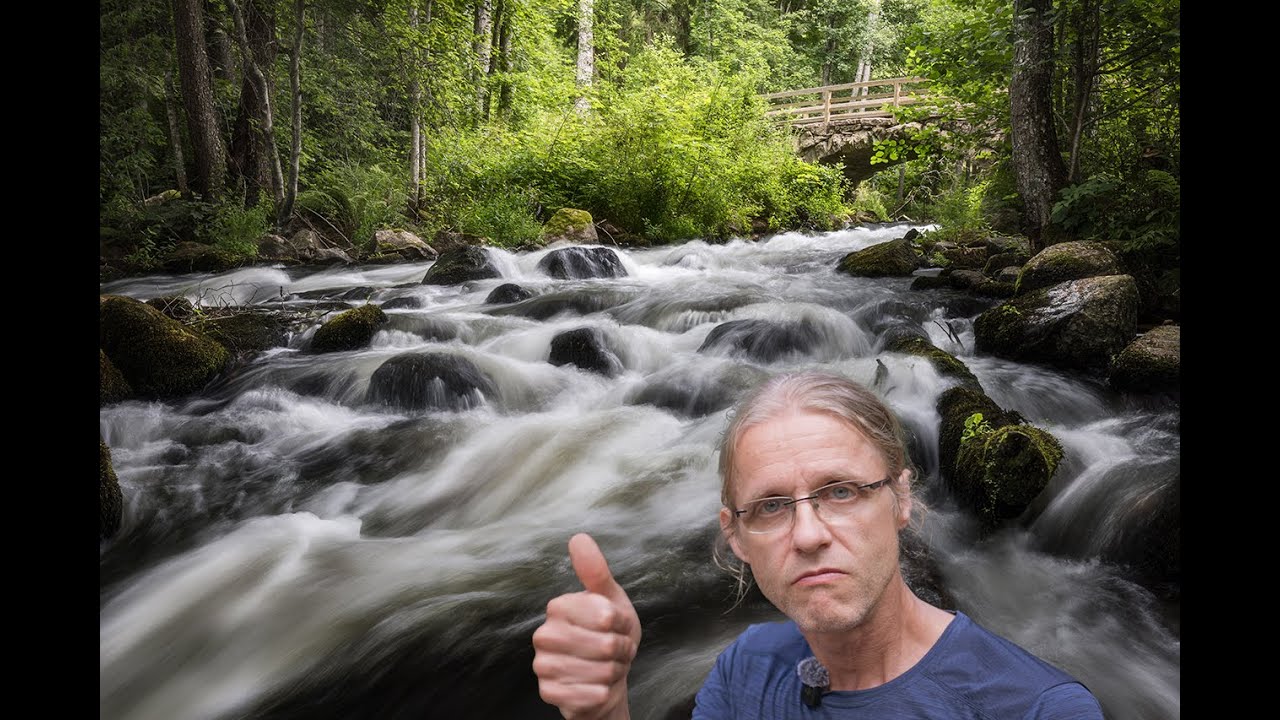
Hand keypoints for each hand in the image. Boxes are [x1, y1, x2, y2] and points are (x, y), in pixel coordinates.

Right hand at [532, 533, 640, 719]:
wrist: (607, 677)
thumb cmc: (609, 635)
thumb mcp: (611, 600)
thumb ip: (596, 571)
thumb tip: (578, 538)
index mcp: (558, 607)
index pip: (605, 615)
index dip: (621, 623)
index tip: (617, 625)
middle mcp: (544, 634)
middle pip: (604, 645)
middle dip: (620, 651)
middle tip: (616, 650)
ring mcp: (543, 665)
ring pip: (599, 671)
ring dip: (614, 672)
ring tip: (610, 667)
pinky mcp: (548, 692)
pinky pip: (588, 695)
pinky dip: (603, 693)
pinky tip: (599, 687)